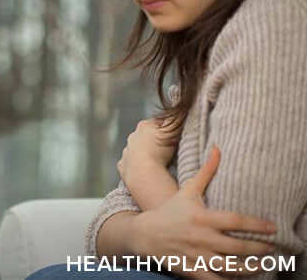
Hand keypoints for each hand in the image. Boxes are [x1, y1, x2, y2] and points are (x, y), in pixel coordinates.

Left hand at [117, 118, 176, 188]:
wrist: (144, 174)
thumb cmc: (160, 151)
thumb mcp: (173, 131)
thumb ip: (178, 119)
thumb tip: (185, 106)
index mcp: (144, 126)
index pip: (159, 123)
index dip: (169, 129)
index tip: (177, 136)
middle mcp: (133, 136)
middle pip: (147, 135)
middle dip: (156, 140)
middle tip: (168, 150)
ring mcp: (126, 152)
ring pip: (137, 149)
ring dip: (146, 153)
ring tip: (158, 162)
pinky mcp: (123, 166)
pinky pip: (130, 164)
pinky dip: (137, 166)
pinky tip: (145, 170)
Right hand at [130, 147, 276, 277]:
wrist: (144, 234)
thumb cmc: (170, 211)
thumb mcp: (187, 190)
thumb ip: (206, 172)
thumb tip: (217, 149)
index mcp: (202, 218)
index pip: (236, 222)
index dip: (258, 226)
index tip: (273, 228)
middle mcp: (201, 238)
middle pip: (238, 247)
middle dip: (260, 249)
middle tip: (272, 248)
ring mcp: (196, 256)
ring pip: (230, 267)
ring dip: (251, 268)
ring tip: (262, 264)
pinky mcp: (191, 270)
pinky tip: (240, 278)